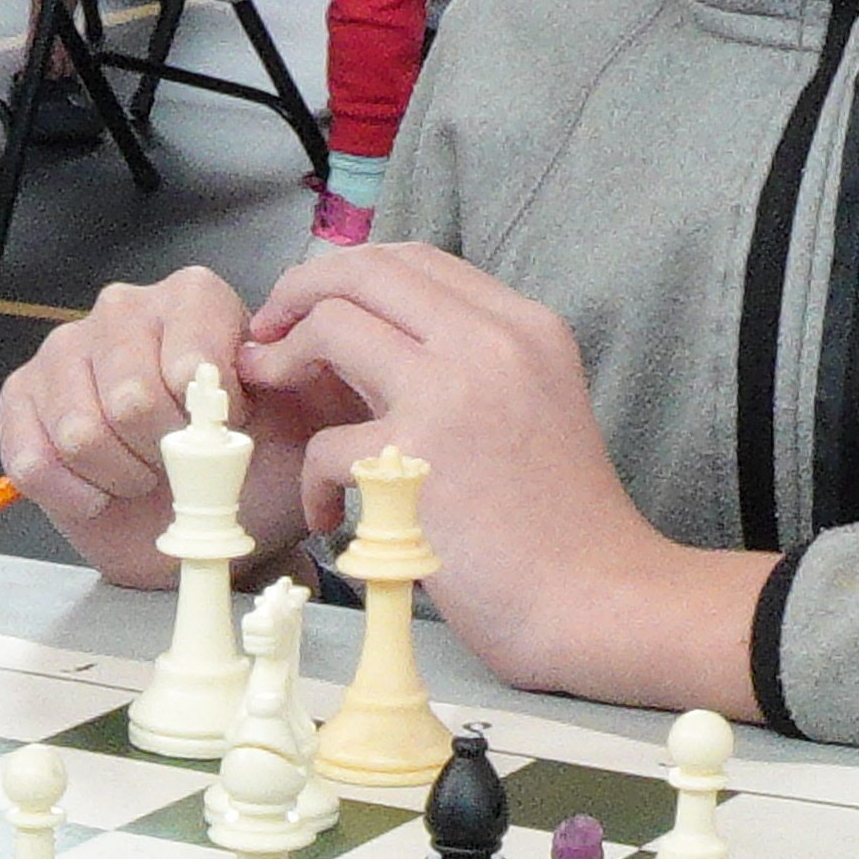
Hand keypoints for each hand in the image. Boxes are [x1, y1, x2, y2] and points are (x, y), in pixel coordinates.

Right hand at [0, 269, 328, 587]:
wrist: (207, 517)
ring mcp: (65, 353)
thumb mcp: (309, 422)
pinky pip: (34, 459)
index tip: (228, 434)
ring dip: (121, 476)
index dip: (210, 421)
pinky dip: (75, 494)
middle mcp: (123, 311)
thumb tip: (293, 355)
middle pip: (130, 398)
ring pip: (81, 432)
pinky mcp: (23, 401)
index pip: (189, 362)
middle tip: (181, 465)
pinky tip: (102, 493)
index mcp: (192, 299)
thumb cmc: (256, 465)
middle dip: (163, 454)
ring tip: (144, 477)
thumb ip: (311, 376)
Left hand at [239, 244, 777, 710]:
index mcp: (525, 327)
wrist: (594, 598)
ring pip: (332, 327)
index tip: (310, 309)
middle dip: (298, 291)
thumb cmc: (560, 528)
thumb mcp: (534, 411)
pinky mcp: (416, 460)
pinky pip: (325, 444)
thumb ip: (475, 371)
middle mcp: (492, 342)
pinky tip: (330, 516)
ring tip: (268, 396)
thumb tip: (391, 353)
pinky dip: (312, 483)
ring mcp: (454, 393)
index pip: (417, 260)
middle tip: (265, 334)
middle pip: (367, 271)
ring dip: (281, 360)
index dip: (347, 275)